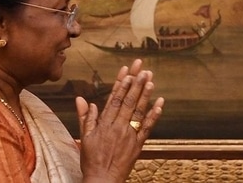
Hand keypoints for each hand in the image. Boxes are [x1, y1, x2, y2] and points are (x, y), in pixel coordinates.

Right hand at [76, 59, 164, 182]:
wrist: (102, 180)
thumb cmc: (92, 160)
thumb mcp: (84, 137)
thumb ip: (86, 117)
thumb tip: (82, 100)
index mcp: (104, 124)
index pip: (114, 99)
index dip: (121, 84)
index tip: (128, 71)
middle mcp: (117, 127)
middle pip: (128, 102)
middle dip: (136, 84)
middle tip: (143, 70)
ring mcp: (129, 135)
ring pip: (138, 111)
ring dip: (145, 95)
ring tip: (150, 80)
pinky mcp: (138, 145)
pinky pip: (147, 127)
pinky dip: (154, 115)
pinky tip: (160, 103)